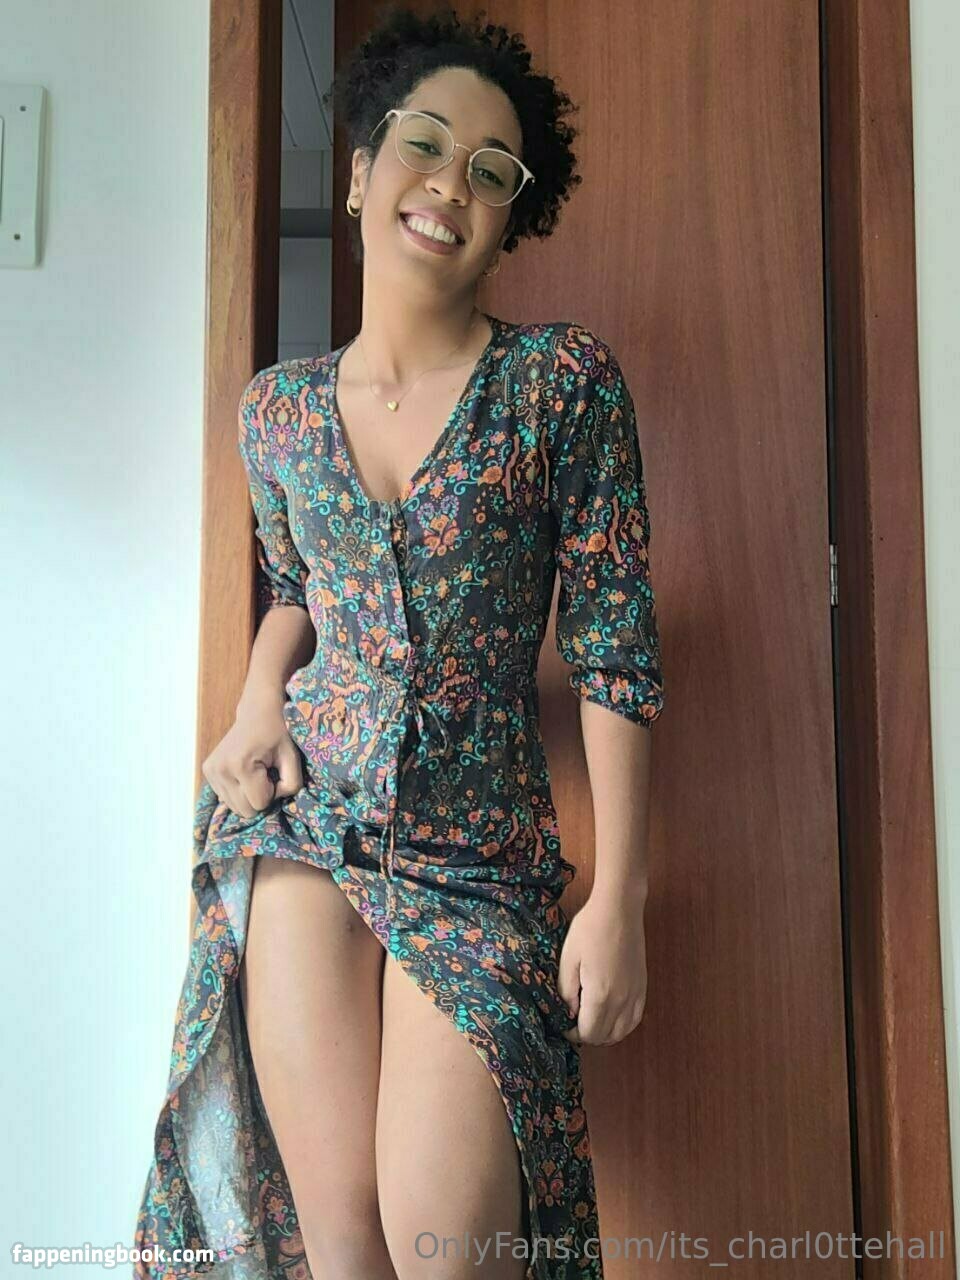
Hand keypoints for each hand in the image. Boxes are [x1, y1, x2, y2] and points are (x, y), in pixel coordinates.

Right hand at [201, 688, 302, 818]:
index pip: (260, 804)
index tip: (274, 772)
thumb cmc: (278, 732)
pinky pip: (226, 798)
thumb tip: (275, 801)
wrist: (258, 710)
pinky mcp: (207, 771)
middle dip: (260, 797)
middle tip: (266, 774)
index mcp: (240, 766)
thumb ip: (291, 784)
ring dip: (249, 795)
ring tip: (255, 772)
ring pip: (235, 807)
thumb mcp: (292, 757)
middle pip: (245, 810)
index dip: (273, 793)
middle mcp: (220, 770)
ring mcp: (211, 771)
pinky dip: (238, 791)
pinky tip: (244, 772)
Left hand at [557, 886, 648, 1046]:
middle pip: (605, 1037)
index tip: (563, 1023)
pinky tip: (610, 1014)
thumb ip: (566, 991)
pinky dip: (622, 1025)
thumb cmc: (590, 929)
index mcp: (601, 995)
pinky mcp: (642, 986)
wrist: (619, 908)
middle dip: (586, 1034)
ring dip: (605, 1032)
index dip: (572, 1034)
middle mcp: (622, 1000)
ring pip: (622, 1032)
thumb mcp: (568, 959)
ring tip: (590, 1018)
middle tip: (573, 1020)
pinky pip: (635, 1019)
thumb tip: (568, 1013)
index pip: (588, 1034)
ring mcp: (636, 994)